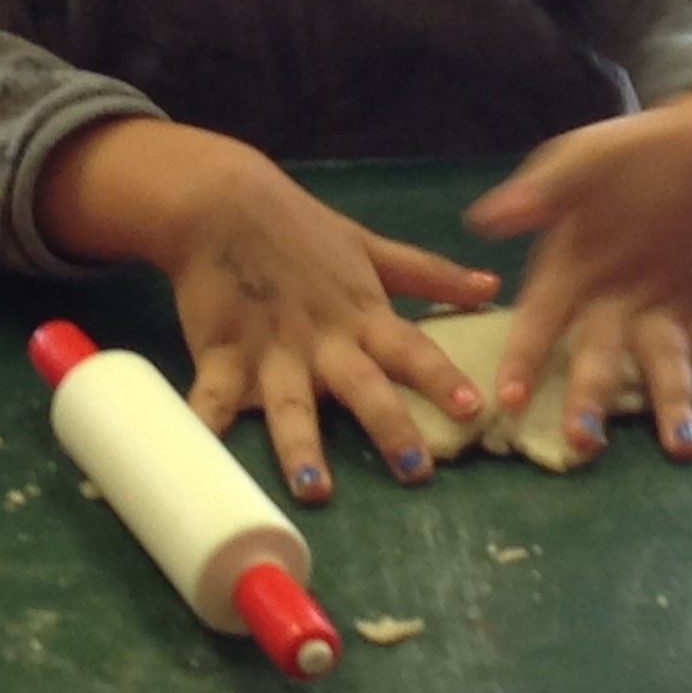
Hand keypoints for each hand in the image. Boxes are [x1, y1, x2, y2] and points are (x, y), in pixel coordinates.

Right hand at [39, 118, 500, 501]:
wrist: (222, 204)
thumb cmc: (301, 231)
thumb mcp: (370, 248)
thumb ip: (429, 274)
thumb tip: (492, 286)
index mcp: (362, 316)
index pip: (412, 349)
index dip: (443, 379)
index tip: (474, 408)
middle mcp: (323, 341)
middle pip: (363, 388)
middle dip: (390, 427)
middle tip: (417, 471)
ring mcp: (271, 352)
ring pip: (291, 406)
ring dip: (302, 446)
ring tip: (314, 488)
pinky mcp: (221, 355)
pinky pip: (211, 397)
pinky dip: (203, 425)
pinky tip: (199, 455)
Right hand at [465, 88, 691, 463]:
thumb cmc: (630, 153)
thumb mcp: (582, 160)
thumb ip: (543, 191)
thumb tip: (485, 219)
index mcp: (567, 270)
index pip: (538, 321)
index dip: (522, 358)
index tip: (506, 399)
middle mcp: (607, 304)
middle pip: (596, 359)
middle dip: (589, 401)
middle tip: (584, 443)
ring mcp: (655, 314)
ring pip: (659, 368)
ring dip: (669, 407)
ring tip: (683, 446)